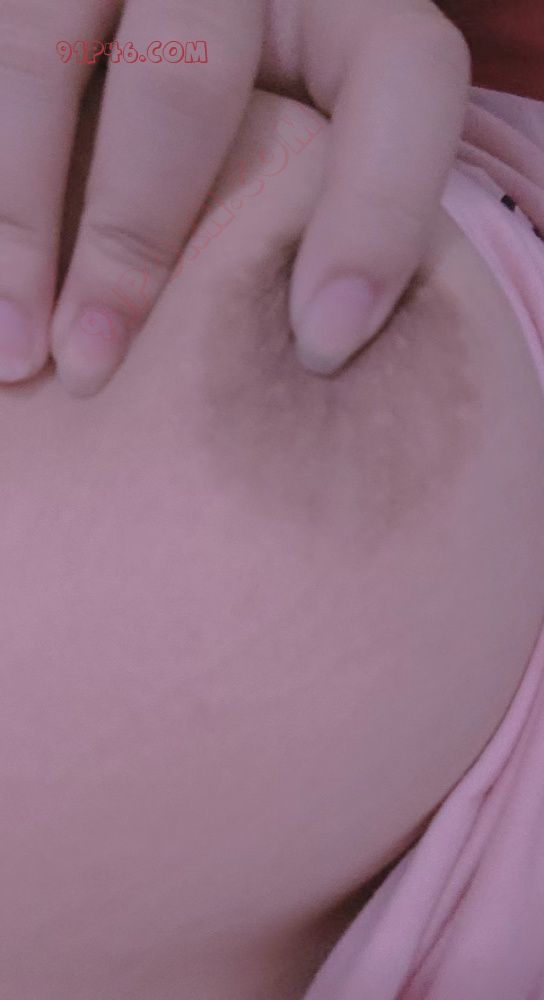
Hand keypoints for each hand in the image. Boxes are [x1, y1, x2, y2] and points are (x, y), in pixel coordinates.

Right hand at [0, 0, 468, 393]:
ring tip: (13, 349)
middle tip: (91, 365)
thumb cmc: (258, 125)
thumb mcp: (310, 135)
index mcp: (342, 3)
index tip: (323, 349)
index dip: (375, 215)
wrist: (164, 16)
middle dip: (130, 234)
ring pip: (39, 50)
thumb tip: (315, 346)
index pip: (401, 74)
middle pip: (185, 70)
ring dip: (16, 217)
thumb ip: (325, 201)